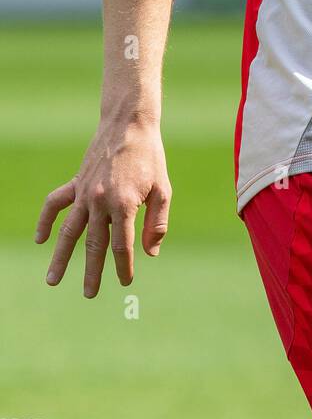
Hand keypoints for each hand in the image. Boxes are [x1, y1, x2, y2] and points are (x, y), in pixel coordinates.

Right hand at [35, 121, 171, 297]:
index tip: (126, 280)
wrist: (129, 123)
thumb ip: (157, 222)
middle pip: (94, 245)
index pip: (122, 245)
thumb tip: (150, 253)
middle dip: (92, 272)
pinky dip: (46, 221)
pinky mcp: (76, 182)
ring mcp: (84, 191)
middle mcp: (100, 200)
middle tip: (89, 294)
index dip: (124, 266)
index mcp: (124, 203)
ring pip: (68, 231)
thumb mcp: (163, 188)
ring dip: (60, 257)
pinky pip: (55, 204)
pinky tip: (41, 239)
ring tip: (52, 280)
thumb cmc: (150, 156)